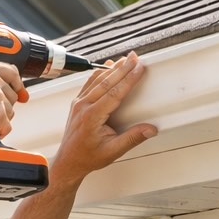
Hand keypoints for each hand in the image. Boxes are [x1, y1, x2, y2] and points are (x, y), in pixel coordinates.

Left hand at [49, 52, 155, 186]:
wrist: (68, 162)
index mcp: (92, 116)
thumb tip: (151, 129)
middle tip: (135, 57)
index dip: (128, 79)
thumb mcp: (113, 151)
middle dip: (123, 68)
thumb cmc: (88, 157)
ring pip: (97, 80)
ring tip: (126, 59)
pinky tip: (108, 67)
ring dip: (113, 68)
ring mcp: (78, 103)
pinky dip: (100, 74)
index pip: (114, 93)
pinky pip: (89, 84)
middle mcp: (83, 106)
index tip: (139, 68)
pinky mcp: (77, 103)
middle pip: (106, 82)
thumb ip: (132, 139)